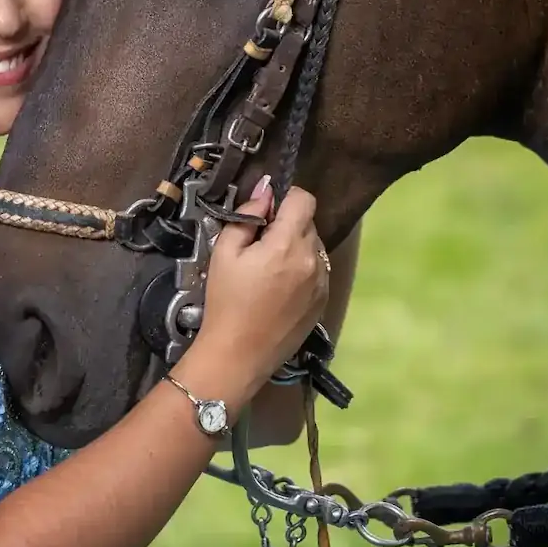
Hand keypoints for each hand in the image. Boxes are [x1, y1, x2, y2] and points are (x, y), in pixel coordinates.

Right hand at [182, 183, 328, 416]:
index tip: (266, 212)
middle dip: (287, 224)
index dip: (285, 198)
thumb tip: (264, 192)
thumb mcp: (224, 253)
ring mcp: (322, 282)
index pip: (304, 199)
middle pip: (308, 222)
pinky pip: (317, 270)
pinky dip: (302, 269)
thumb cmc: (226, 301)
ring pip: (315, 247)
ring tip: (270, 269)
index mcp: (288, 244)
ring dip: (296, 247)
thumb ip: (246, 216)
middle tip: (260, 244)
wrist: (239, 354)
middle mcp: (313, 259)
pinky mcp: (323, 301)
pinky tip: (280, 288)